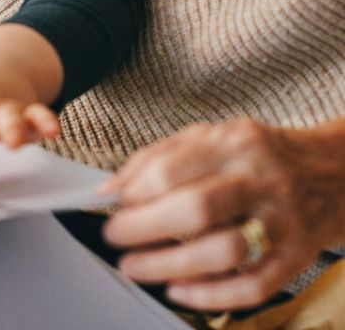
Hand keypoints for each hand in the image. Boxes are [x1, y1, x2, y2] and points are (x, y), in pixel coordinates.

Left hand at [99, 117, 344, 310]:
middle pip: (195, 209)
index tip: (109, 204)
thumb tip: (111, 188)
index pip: (170, 169)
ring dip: (171, 265)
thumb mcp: (212, 137)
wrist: (335, 172)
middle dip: (144, 228)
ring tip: (137, 266)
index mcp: (232, 143)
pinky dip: (211, 294)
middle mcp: (259, 180)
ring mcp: (281, 221)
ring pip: (224, 251)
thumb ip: (160, 156)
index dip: (132, 192)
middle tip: (115, 236)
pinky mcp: (297, 257)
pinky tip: (179, 290)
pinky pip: (253, 286)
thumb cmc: (262, 155)